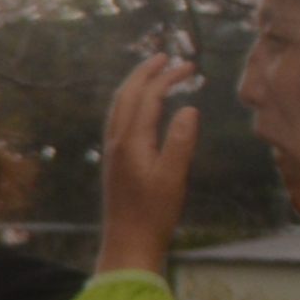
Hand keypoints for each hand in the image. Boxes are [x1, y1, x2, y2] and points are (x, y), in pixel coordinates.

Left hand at [97, 43, 205, 277]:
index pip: (148, 98)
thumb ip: (181, 142)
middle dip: (145, 73)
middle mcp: (116, 141)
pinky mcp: (113, 160)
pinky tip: (139, 108)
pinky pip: (118, 119)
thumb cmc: (154, 213)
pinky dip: (130, 102)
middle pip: (126, 95)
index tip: (188, 65)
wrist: (127, 241)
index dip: (166, 78)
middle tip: (165, 57)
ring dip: (135, 85)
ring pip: (119, 106)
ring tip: (152, 73)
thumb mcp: (174, 178)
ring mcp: (112, 150)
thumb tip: (188, 108)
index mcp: (131, 141)